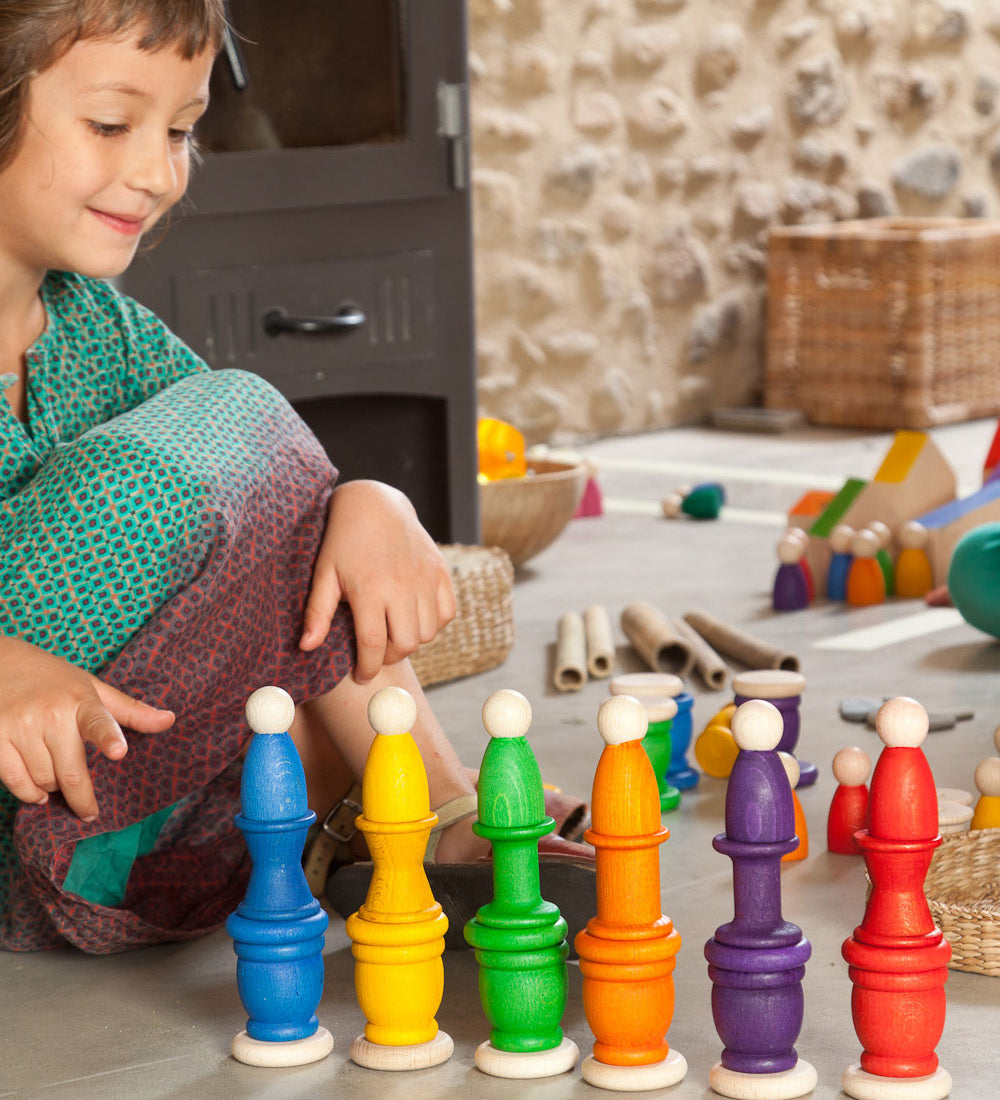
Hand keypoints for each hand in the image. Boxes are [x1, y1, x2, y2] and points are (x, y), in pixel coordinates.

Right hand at [0, 637, 174, 819]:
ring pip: (44, 780)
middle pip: (71, 772)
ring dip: (53, 791)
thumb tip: (170, 721)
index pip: (98, 720)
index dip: (109, 737)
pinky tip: (37, 792)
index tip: (119, 752)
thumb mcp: (92, 687)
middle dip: (82, 799)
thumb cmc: (53, 679)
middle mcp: (51, 714)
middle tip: (89, 812)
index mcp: (80, 700)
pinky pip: (15, 781)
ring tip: (58, 782)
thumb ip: (129, 710)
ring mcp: (20, 726)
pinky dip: (29, 793)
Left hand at [299, 480, 455, 681]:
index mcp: (369, 588)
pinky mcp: (441, 572)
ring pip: (428, 633)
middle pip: (405, 644)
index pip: (372, 644)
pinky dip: (433, 623)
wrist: (376, 505)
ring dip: (411, 640)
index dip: (367, 667)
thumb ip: (317, 613)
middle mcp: (402, 586)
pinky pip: (446, 614)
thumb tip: (306, 648)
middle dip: (388, 656)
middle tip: (375, 651)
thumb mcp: (324, 574)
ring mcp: (425, 578)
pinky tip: (414, 617)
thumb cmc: (343, 541)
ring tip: (393, 632)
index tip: (361, 676)